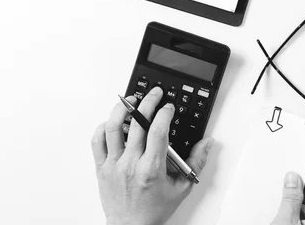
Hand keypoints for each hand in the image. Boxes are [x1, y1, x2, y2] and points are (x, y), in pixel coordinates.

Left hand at [91, 87, 213, 224]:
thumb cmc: (154, 210)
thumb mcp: (182, 187)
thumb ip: (196, 162)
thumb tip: (206, 143)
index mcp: (152, 168)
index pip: (158, 130)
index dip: (164, 113)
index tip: (168, 107)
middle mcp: (131, 164)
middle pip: (137, 123)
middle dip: (148, 102)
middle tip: (154, 95)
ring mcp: (114, 164)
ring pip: (113, 127)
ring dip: (122, 109)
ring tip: (131, 101)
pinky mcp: (102, 167)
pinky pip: (97, 141)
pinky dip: (104, 127)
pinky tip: (113, 122)